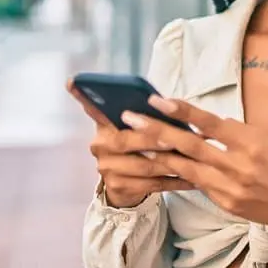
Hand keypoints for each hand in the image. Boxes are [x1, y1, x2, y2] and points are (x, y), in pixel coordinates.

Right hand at [67, 79, 193, 207]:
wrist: (128, 186)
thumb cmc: (141, 148)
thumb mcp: (140, 130)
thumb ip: (147, 116)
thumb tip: (168, 103)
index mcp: (105, 125)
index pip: (92, 108)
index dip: (82, 95)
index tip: (73, 80)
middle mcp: (100, 145)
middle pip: (126, 140)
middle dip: (154, 138)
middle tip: (175, 137)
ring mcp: (106, 168)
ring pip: (144, 164)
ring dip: (172, 162)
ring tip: (195, 158)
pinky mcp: (118, 187)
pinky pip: (152, 184)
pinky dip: (175, 180)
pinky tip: (194, 179)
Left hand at [119, 96, 267, 231]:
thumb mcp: (263, 140)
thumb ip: (232, 133)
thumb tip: (199, 124)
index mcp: (250, 142)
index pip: (209, 122)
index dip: (182, 111)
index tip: (158, 100)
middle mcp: (238, 164)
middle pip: (190, 145)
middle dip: (156, 130)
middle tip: (131, 118)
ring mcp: (229, 187)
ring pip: (185, 168)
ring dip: (158, 154)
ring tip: (135, 143)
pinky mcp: (224, 203)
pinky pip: (196, 185)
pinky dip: (178, 174)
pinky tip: (160, 166)